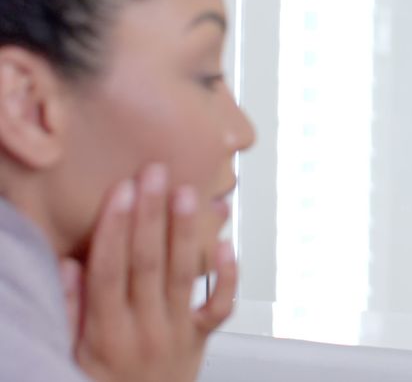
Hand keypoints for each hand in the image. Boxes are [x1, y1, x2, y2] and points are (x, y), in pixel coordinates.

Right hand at [65, 164, 236, 381]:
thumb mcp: (71, 352)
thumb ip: (71, 308)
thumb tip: (70, 263)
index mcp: (106, 331)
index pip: (110, 270)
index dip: (114, 228)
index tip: (121, 190)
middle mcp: (145, 328)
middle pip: (148, 264)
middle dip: (150, 215)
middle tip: (155, 173)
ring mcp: (178, 331)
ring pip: (184, 275)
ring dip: (186, 232)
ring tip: (189, 194)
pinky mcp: (202, 336)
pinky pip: (220, 306)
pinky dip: (228, 276)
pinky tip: (228, 245)